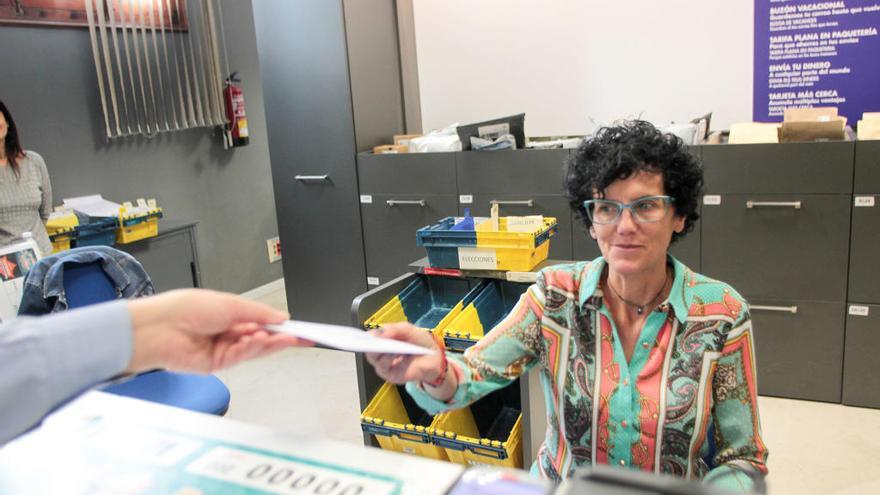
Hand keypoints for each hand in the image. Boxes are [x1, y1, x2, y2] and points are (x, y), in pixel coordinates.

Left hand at [124, 289, 310, 373]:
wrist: (159, 328)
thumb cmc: (184, 308)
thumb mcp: (230, 303)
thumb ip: (258, 313)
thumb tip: (280, 316)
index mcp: (230, 315)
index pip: (263, 322)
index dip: (283, 326)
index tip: (301, 328)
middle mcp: (228, 332)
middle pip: (262, 338)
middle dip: (282, 338)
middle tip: (302, 338)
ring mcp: (223, 349)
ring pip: (254, 350)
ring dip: (269, 343)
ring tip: (283, 337)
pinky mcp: (216, 364)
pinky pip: (241, 357)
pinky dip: (252, 349)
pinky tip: (258, 340)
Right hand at [365, 322, 443, 383]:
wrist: (434, 357)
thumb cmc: (419, 342)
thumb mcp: (408, 330)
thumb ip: (395, 329)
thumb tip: (381, 332)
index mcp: (384, 341)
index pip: (370, 339)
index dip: (366, 337)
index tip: (366, 334)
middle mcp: (381, 354)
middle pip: (369, 350)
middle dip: (370, 345)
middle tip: (373, 340)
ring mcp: (385, 366)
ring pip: (375, 360)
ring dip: (380, 351)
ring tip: (385, 345)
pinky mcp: (391, 375)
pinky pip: (385, 368)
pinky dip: (389, 360)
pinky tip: (394, 354)